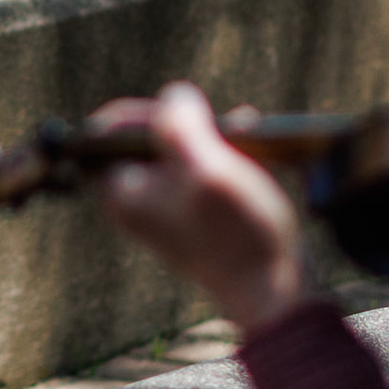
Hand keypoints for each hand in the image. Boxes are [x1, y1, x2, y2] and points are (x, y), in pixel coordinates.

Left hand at [92, 82, 306, 334]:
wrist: (276, 292)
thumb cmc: (238, 232)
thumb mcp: (204, 167)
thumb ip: (179, 126)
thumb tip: (173, 96)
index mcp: (118, 189)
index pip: (112, 126)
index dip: (153, 111)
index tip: (192, 118)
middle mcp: (133, 201)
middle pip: (148, 136)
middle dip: (190, 124)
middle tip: (225, 130)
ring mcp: (164, 210)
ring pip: (180, 152)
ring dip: (212, 140)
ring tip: (245, 140)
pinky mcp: (195, 218)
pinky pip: (200, 173)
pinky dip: (224, 160)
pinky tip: (253, 158)